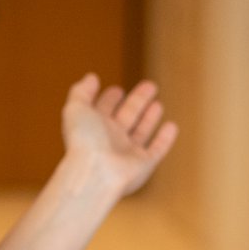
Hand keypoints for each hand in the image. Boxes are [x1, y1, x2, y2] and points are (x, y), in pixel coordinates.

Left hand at [61, 74, 178, 199]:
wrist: (95, 173)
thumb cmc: (84, 140)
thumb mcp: (76, 108)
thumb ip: (81, 91)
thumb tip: (91, 77)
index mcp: (94, 127)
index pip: (104, 110)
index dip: (109, 99)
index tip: (116, 89)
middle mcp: (111, 140)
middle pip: (127, 116)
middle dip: (137, 101)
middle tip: (149, 85)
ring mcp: (128, 153)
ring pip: (141, 132)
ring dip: (150, 117)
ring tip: (158, 103)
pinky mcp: (144, 165)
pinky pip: (157, 150)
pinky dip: (165, 139)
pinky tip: (172, 126)